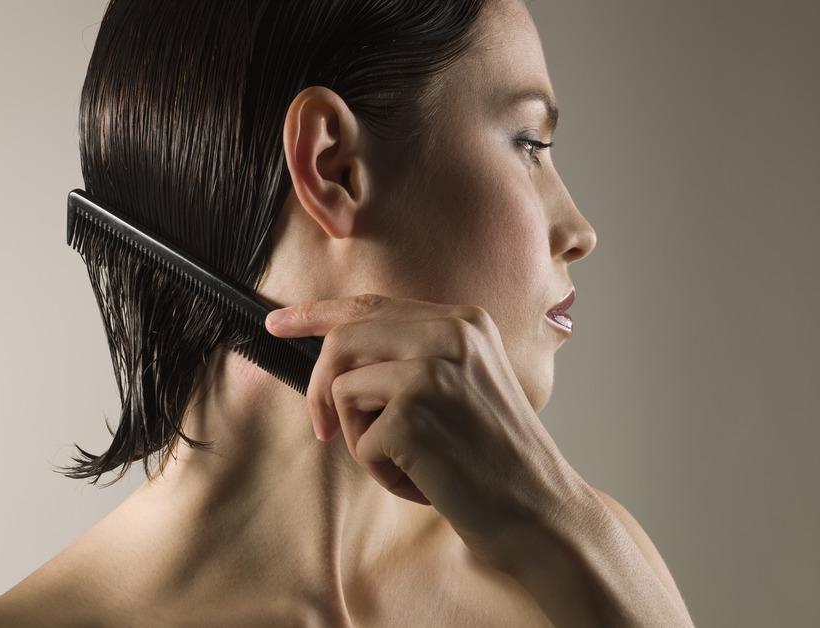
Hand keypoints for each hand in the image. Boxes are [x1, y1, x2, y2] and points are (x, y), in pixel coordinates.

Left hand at [264, 292, 582, 556]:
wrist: (540, 510)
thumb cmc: (494, 456)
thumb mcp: (464, 385)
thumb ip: (413, 356)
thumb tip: (337, 357)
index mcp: (463, 321)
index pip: (372, 306)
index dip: (317, 313)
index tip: (278, 322)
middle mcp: (450, 334)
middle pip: (343, 339)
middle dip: (321, 388)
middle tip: (324, 428)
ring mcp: (432, 370)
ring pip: (343, 388)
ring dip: (360, 434)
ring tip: (407, 458)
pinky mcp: (414, 413)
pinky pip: (357, 438)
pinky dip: (377, 468)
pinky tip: (420, 479)